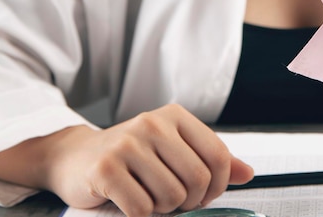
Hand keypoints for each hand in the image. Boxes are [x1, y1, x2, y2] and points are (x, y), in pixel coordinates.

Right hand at [0, 104, 253, 216]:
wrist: (75, 157)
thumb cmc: (131, 156)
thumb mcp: (173, 149)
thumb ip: (210, 160)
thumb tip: (248, 173)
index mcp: (175, 116)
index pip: (218, 155)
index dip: (218, 185)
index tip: (205, 195)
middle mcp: (153, 124)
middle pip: (198, 179)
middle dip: (190, 201)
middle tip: (174, 201)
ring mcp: (128, 144)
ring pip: (172, 196)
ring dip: (163, 208)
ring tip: (148, 197)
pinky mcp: (106, 169)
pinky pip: (142, 209)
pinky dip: (140, 215)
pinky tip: (128, 202)